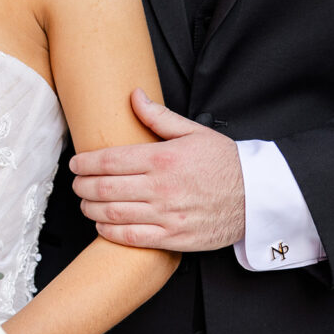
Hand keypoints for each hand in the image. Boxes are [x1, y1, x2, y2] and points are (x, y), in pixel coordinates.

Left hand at [69, 89, 245, 251]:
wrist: (258, 196)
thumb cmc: (227, 163)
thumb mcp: (194, 132)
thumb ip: (158, 116)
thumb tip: (134, 96)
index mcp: (163, 159)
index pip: (109, 160)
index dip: (85, 163)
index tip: (75, 164)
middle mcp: (161, 188)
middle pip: (105, 188)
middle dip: (82, 187)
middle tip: (76, 184)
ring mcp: (166, 215)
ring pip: (113, 214)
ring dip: (91, 210)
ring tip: (85, 204)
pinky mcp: (173, 237)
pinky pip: (132, 238)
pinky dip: (110, 233)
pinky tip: (102, 226)